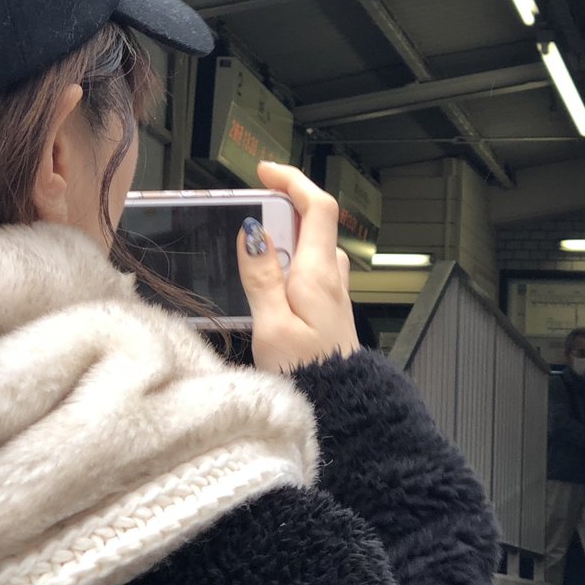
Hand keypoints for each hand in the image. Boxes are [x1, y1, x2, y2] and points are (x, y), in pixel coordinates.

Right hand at [238, 162, 359, 374]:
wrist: (339, 410)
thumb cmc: (306, 375)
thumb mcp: (271, 324)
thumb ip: (261, 276)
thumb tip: (252, 232)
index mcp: (319, 273)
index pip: (317, 207)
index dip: (292, 181)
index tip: (264, 173)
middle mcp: (332, 277)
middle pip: (313, 223)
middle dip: (279, 209)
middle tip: (244, 217)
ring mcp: (332, 293)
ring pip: (310, 247)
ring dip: (283, 237)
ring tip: (250, 250)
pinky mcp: (326, 310)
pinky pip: (307, 270)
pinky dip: (287, 261)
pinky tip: (266, 283)